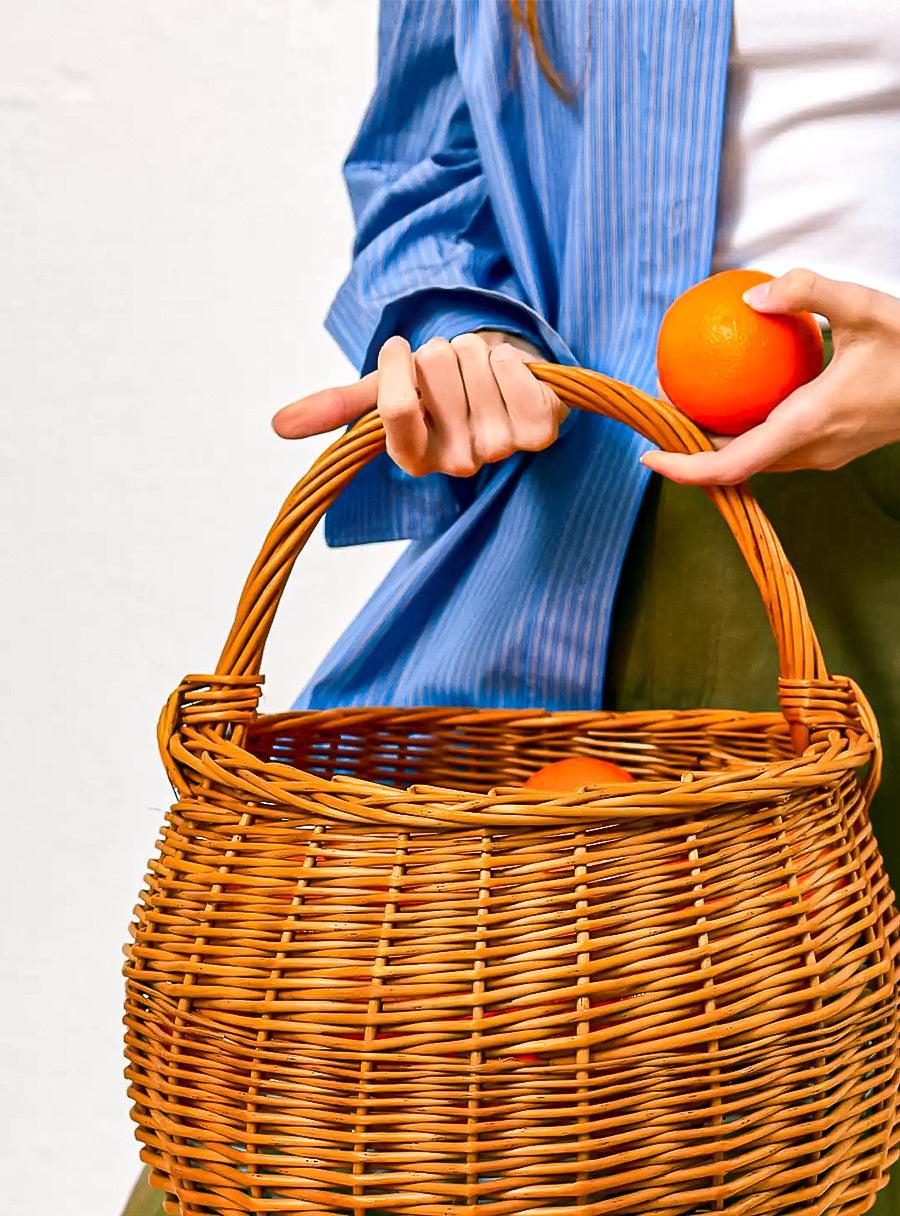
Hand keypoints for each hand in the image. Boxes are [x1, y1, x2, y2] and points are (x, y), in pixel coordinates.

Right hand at [272, 330, 566, 476]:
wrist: (503, 384)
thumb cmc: (442, 389)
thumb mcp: (385, 392)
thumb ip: (338, 406)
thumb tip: (277, 425)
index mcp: (411, 457)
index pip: (396, 408)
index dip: (399, 365)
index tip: (404, 353)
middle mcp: (455, 463)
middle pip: (437, 372)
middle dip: (443, 353)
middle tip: (455, 372)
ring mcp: (500, 450)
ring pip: (477, 364)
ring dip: (479, 353)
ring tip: (482, 375)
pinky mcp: (540, 433)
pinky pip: (517, 374)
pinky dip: (512, 360)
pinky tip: (511, 378)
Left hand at [642, 269, 899, 484]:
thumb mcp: (865, 306)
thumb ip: (807, 293)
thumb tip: (750, 296)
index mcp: (808, 425)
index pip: (731, 464)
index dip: (684, 469)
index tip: (647, 454)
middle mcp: (810, 451)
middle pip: (735, 465)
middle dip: (690, 450)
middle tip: (659, 415)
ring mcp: (823, 454)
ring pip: (756, 458)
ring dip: (718, 441)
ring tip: (687, 404)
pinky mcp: (833, 447)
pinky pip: (777, 446)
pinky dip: (747, 430)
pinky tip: (737, 394)